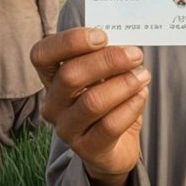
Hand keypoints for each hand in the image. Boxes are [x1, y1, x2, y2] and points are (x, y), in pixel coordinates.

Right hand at [30, 27, 148, 181]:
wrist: (115, 147)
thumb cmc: (109, 102)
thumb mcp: (104, 76)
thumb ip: (106, 56)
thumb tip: (126, 41)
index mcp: (52, 79)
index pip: (42, 55)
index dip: (69, 42)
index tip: (102, 36)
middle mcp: (53, 104)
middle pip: (70, 75)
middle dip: (107, 61)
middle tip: (135, 54)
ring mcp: (67, 129)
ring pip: (92, 102)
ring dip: (123, 84)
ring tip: (143, 75)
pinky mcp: (86, 149)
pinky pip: (109, 125)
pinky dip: (130, 106)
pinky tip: (141, 95)